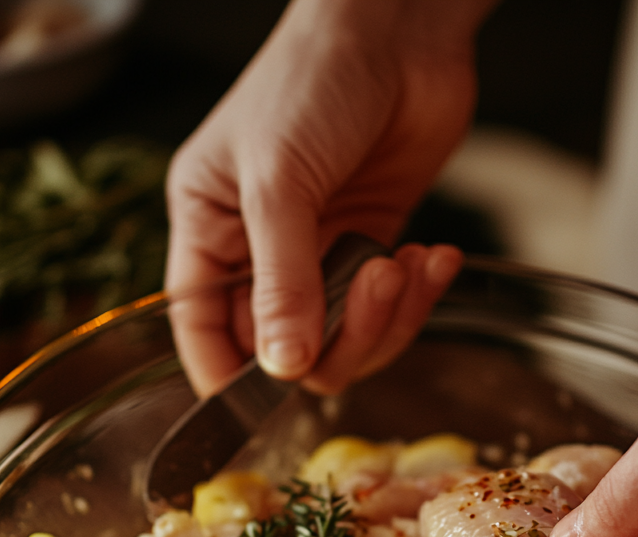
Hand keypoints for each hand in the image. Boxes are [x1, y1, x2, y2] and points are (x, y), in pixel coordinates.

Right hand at [166, 0, 494, 396]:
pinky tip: (433, 257)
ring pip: (343, 342)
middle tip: (373, 284)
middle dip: (337, 336)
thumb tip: (282, 369)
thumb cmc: (312, 82)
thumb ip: (281, 282)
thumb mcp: (279, 182)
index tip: (267, 398)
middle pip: (286, 351)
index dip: (229, 377)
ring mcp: (320, 256)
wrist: (398, 29)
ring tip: (406, 263)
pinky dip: (417, 298)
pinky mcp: (374, 248)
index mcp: (209, 231)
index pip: (204, 333)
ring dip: (383, 319)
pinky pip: (390, 312)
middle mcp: (260, 254)